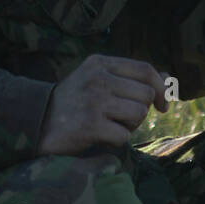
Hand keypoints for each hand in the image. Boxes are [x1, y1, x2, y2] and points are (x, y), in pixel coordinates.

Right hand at [37, 54, 170, 155]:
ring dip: (130, 125)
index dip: (161, 88)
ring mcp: (94, 101)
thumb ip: (132, 78)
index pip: (145, 70)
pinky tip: (100, 136)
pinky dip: (116, 140)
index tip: (162, 104)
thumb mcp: (99, 80)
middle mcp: (98, 78)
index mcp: (100, 63)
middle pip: (145, 94)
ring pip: (139, 114)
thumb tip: (168, 78)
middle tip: (121, 117)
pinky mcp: (90, 125)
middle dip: (140, 110)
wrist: (36, 121)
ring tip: (110, 125)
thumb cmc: (74, 101)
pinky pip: (124, 135)